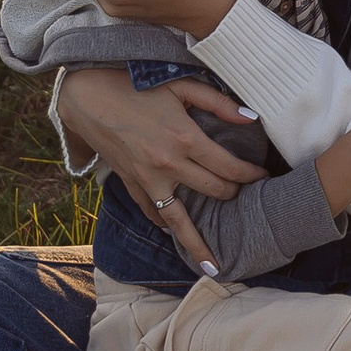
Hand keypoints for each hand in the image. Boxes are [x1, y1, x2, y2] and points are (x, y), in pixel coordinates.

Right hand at [55, 67, 264, 270]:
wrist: (88, 96)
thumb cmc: (135, 85)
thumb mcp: (181, 86)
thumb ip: (218, 103)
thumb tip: (252, 118)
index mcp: (185, 139)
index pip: (229, 167)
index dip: (251, 175)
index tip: (263, 177)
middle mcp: (169, 165)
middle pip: (213, 191)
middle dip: (234, 194)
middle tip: (244, 194)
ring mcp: (148, 179)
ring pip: (179, 220)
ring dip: (197, 242)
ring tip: (212, 265)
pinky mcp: (131, 183)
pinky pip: (152, 211)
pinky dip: (164, 225)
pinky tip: (174, 233)